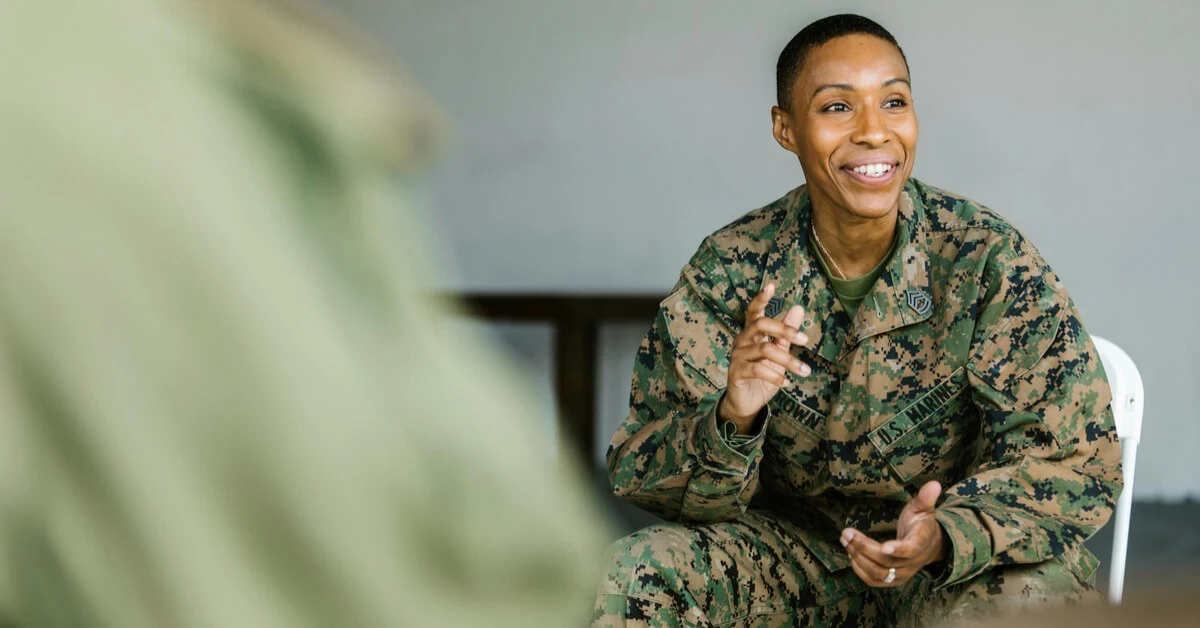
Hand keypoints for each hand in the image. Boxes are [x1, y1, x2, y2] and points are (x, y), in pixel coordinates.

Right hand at [717, 283, 810, 433]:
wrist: (747, 403)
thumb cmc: (763, 375)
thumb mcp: (779, 353)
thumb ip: (786, 334)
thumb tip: (798, 308)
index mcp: (751, 333)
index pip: (754, 312)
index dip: (761, 299)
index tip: (771, 286)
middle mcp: (742, 341)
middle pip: (760, 325)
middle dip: (784, 330)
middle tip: (805, 340)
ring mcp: (737, 356)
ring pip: (764, 350)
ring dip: (788, 360)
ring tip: (805, 370)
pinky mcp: (736, 373)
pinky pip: (757, 370)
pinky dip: (775, 376)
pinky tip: (787, 383)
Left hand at [840, 481, 947, 587]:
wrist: (929, 547)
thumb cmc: (922, 525)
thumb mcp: (924, 509)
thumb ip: (926, 498)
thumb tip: (934, 484)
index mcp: (920, 544)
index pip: (910, 550)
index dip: (897, 550)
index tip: (884, 547)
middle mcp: (911, 564)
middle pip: (885, 561)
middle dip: (863, 547)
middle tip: (846, 533)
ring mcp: (901, 574)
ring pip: (877, 572)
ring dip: (858, 557)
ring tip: (845, 539)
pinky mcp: (892, 581)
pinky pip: (874, 581)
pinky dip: (860, 569)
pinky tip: (851, 554)